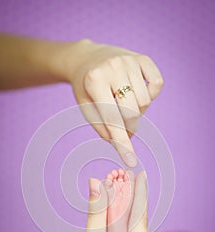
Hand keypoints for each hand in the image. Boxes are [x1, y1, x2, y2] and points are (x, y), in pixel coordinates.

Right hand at [46, 171, 152, 231]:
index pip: (140, 222)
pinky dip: (120, 227)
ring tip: (119, 189)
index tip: (140, 175)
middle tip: (125, 178)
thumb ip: (97, 210)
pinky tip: (116, 209)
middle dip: (129, 202)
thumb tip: (96, 182)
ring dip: (123, 213)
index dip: (139, 195)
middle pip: (137, 227)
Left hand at [66, 39, 163, 166]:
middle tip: (122, 128)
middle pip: (132, 112)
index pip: (112, 119)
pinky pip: (157, 85)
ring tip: (124, 105)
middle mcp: (113, 67)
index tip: (130, 161)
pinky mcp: (143, 58)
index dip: (122, 143)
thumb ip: (103, 128)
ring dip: (137, 111)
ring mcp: (129, 60)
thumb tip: (122, 145)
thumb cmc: (86, 88)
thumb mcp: (86, 108)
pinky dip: (151, 94)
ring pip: (145, 102)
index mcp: (94, 80)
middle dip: (129, 127)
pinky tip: (136, 92)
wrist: (86, 58)